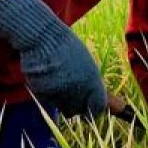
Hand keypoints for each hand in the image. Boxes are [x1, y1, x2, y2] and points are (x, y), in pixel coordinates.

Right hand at [0, 0, 106, 115]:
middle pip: (78, 111)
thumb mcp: (86, 64)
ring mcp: (60, 93)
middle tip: (70, 89)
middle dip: (75, 104)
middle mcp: (78, 91)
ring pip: (61, 106)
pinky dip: (47, 92)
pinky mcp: (43, 93)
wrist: (43, 37)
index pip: (98, 108)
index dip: (95, 109)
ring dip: (60, 98)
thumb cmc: (67, 48)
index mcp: (92, 82)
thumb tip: (105, 103)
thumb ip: (92, 85)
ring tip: (57, 78)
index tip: (91, 107)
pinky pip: (47, 100)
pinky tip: (47, 77)